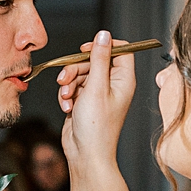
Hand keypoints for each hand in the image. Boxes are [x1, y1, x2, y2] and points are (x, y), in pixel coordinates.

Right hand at [57, 32, 135, 173]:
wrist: (85, 155)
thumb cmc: (96, 127)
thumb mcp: (96, 87)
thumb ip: (99, 59)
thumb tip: (104, 35)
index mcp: (124, 80)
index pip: (121, 50)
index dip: (103, 45)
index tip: (86, 49)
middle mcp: (113, 85)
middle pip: (93, 60)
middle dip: (76, 68)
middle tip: (66, 80)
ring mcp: (98, 94)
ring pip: (80, 73)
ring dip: (68, 83)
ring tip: (67, 98)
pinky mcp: (85, 102)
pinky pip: (73, 87)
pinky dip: (67, 95)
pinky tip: (67, 108)